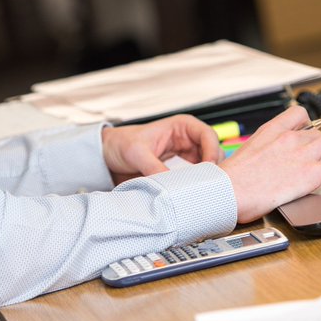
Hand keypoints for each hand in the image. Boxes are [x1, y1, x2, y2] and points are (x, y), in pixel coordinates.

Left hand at [102, 115, 222, 184]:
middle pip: (213, 153)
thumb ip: (154, 168)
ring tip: (199, 192)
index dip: (212, 151)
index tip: (209, 169)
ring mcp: (185, 155)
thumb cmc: (121, 144)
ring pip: (207, 167)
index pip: (208, 136)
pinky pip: (195, 178)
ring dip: (205, 179)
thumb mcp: (136, 153)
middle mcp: (187, 140)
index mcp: (181, 126)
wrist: (107, 156)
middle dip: (212, 169)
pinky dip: (196, 186)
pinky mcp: (180, 170)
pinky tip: (191, 195)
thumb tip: (170, 185)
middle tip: (207, 185)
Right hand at [220, 105, 320, 222]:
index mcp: (271, 132)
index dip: (309, 123)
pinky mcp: (313, 173)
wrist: (227, 192)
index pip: (298, 114)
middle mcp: (290, 138)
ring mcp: (303, 154)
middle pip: (320, 130)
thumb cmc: (230, 181)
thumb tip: (261, 163)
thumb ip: (260, 154)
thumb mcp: (243, 157)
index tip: (312, 130)